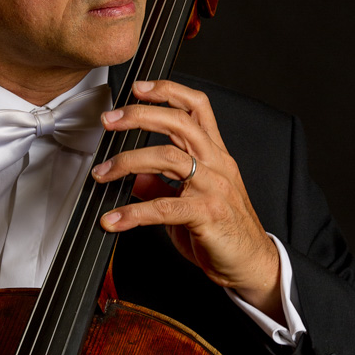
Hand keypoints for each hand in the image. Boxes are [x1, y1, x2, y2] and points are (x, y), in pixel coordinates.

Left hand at [92, 79, 283, 319]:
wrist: (252, 266)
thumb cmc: (223, 229)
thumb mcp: (189, 200)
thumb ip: (160, 184)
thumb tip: (130, 176)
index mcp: (214, 153)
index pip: (196, 106)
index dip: (168, 90)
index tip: (138, 88)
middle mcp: (216, 163)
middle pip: (178, 122)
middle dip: (139, 115)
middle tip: (109, 120)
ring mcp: (214, 186)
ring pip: (168, 157)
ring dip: (128, 161)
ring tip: (102, 173)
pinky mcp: (208, 214)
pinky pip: (164, 207)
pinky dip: (133, 213)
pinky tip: (113, 219)